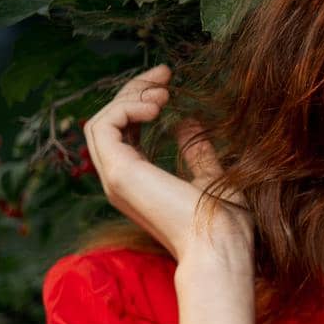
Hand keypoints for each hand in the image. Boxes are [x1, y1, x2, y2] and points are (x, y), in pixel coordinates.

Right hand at [83, 63, 252, 266]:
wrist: (221, 249)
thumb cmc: (223, 223)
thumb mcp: (211, 176)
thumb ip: (197, 151)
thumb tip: (187, 122)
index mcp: (138, 181)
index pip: (122, 131)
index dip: (140, 100)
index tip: (169, 80)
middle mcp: (120, 180)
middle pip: (108, 122)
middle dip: (134, 90)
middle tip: (165, 74)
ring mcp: (115, 179)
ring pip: (100, 122)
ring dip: (129, 97)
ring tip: (163, 92)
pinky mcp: (119, 175)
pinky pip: (103, 127)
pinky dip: (126, 108)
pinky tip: (157, 106)